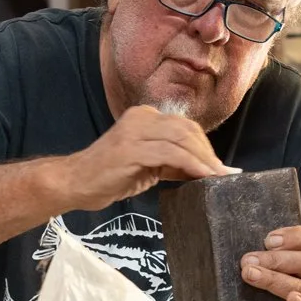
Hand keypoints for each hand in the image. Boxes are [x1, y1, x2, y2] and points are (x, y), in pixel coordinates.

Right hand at [60, 106, 231, 210]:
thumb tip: (204, 169)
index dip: (206, 147)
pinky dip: (192, 165)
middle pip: (187, 131)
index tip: (221, 167)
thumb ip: (171, 162)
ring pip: (183, 140)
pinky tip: (203, 178)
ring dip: (205, 161)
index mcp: (144, 117)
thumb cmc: (109, 176)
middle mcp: (141, 117)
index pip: (185, 127)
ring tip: (219, 178)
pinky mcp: (132, 148)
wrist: (75, 183)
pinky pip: (172, 154)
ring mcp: (135, 131)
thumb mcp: (147, 165)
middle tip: (225, 175)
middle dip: (209, 154)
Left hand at [241, 225, 300, 300]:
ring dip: (275, 280)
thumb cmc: (294, 293)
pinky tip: (292, 300)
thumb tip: (248, 253)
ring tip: (251, 275)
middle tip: (247, 261)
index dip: (294, 237)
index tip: (268, 241)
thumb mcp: (292, 271)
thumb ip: (277, 258)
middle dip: (274, 260)